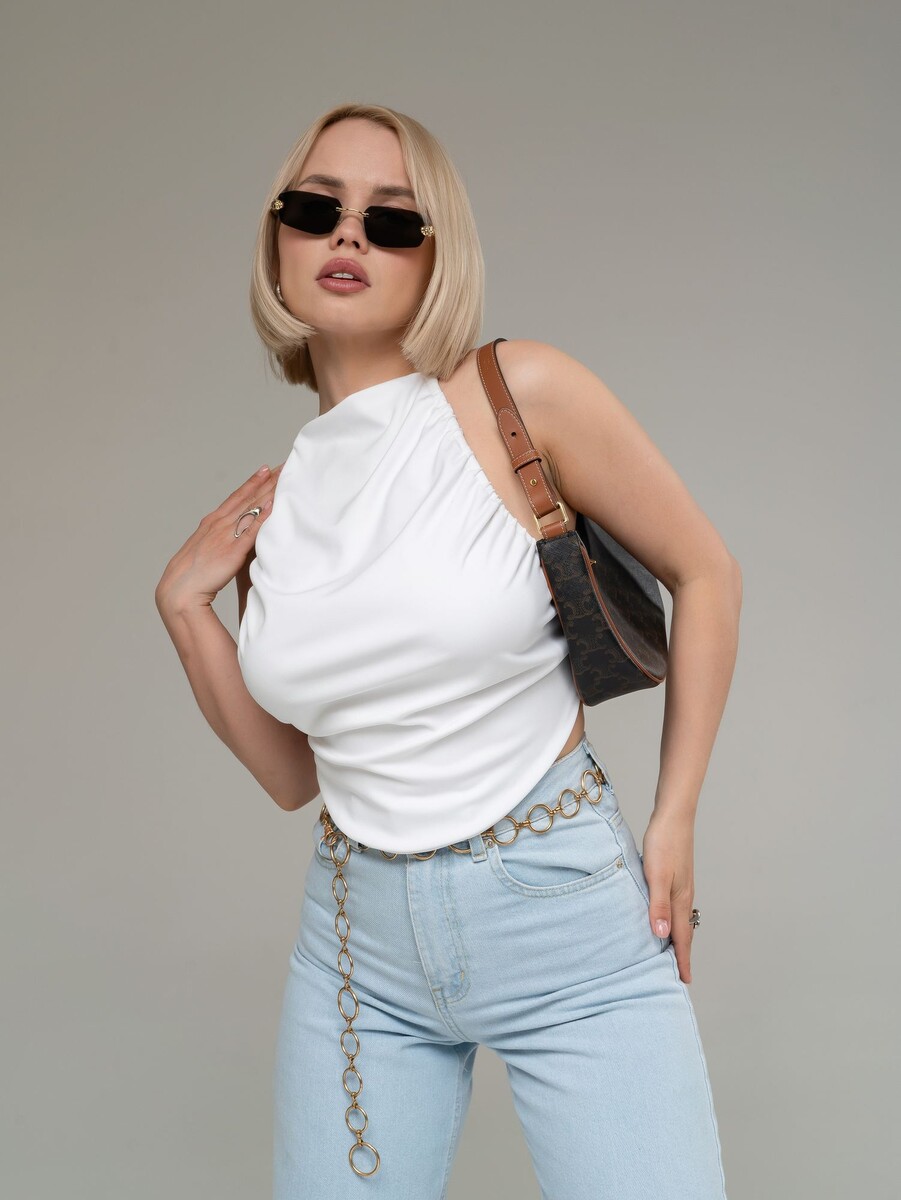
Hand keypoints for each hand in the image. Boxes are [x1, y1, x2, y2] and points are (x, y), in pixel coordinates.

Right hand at [155, 463, 283, 617]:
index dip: (252, 482)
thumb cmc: (193, 574)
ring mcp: (225, 535)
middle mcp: (219, 523)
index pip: (236, 496)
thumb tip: (234, 538)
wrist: (179, 590)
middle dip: (267, 480)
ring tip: (284, 477)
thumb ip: (221, 540)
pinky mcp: (232, 551)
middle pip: (248, 497)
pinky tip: (274, 504)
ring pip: (251, 508)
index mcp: (212, 522)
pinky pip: (251, 530)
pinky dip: (263, 516)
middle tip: (284, 465)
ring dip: (269, 492)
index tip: (266, 469)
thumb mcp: (207, 549)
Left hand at [641, 808, 695, 984]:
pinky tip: (663, 919)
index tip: (684, 981)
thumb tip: (663, 936)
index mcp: (680, 899)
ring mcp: (682, 886)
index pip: (682, 938)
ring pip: (680, 920)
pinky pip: (675, 907)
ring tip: (670, 953)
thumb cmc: (663, 842)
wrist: (673, 815)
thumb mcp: (656, 875)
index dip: (682, 960)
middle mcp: (684, 896)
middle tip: (679, 975)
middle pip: (685, 932)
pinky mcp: (676, 876)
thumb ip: (658, 905)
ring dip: (677, 938)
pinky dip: (672, 921)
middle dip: (682, 954)